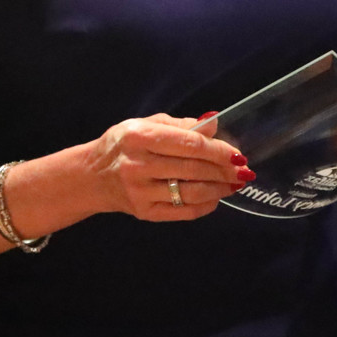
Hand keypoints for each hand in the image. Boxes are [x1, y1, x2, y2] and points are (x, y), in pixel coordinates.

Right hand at [81, 115, 252, 220]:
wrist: (93, 176)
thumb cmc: (124, 145)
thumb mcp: (147, 124)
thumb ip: (182, 125)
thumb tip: (214, 124)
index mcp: (139, 137)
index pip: (189, 144)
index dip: (218, 151)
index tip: (238, 155)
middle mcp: (138, 165)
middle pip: (193, 170)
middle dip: (224, 171)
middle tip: (243, 171)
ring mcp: (140, 192)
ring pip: (191, 193)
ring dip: (219, 189)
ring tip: (234, 184)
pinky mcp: (144, 213)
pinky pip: (183, 211)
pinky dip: (205, 205)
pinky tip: (215, 197)